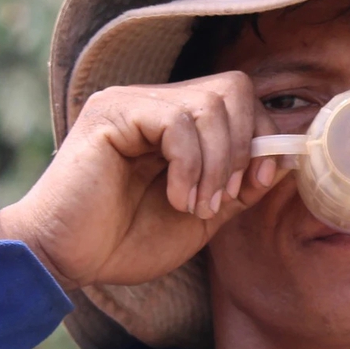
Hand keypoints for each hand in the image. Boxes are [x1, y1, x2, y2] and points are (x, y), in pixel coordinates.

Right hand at [0, 73, 290, 301]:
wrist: (63, 259)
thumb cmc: (123, 241)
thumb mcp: (200, 214)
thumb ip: (239, 186)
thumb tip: (286, 159)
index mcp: (174, 120)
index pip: (238, 98)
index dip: (261, 136)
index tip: (257, 184)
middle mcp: (152, 101)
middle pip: (232, 88)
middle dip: (244, 147)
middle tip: (223, 198)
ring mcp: (130, 102)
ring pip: (210, 104)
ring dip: (217, 165)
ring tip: (195, 206)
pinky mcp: (112, 113)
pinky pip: (177, 122)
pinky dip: (190, 166)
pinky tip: (176, 198)